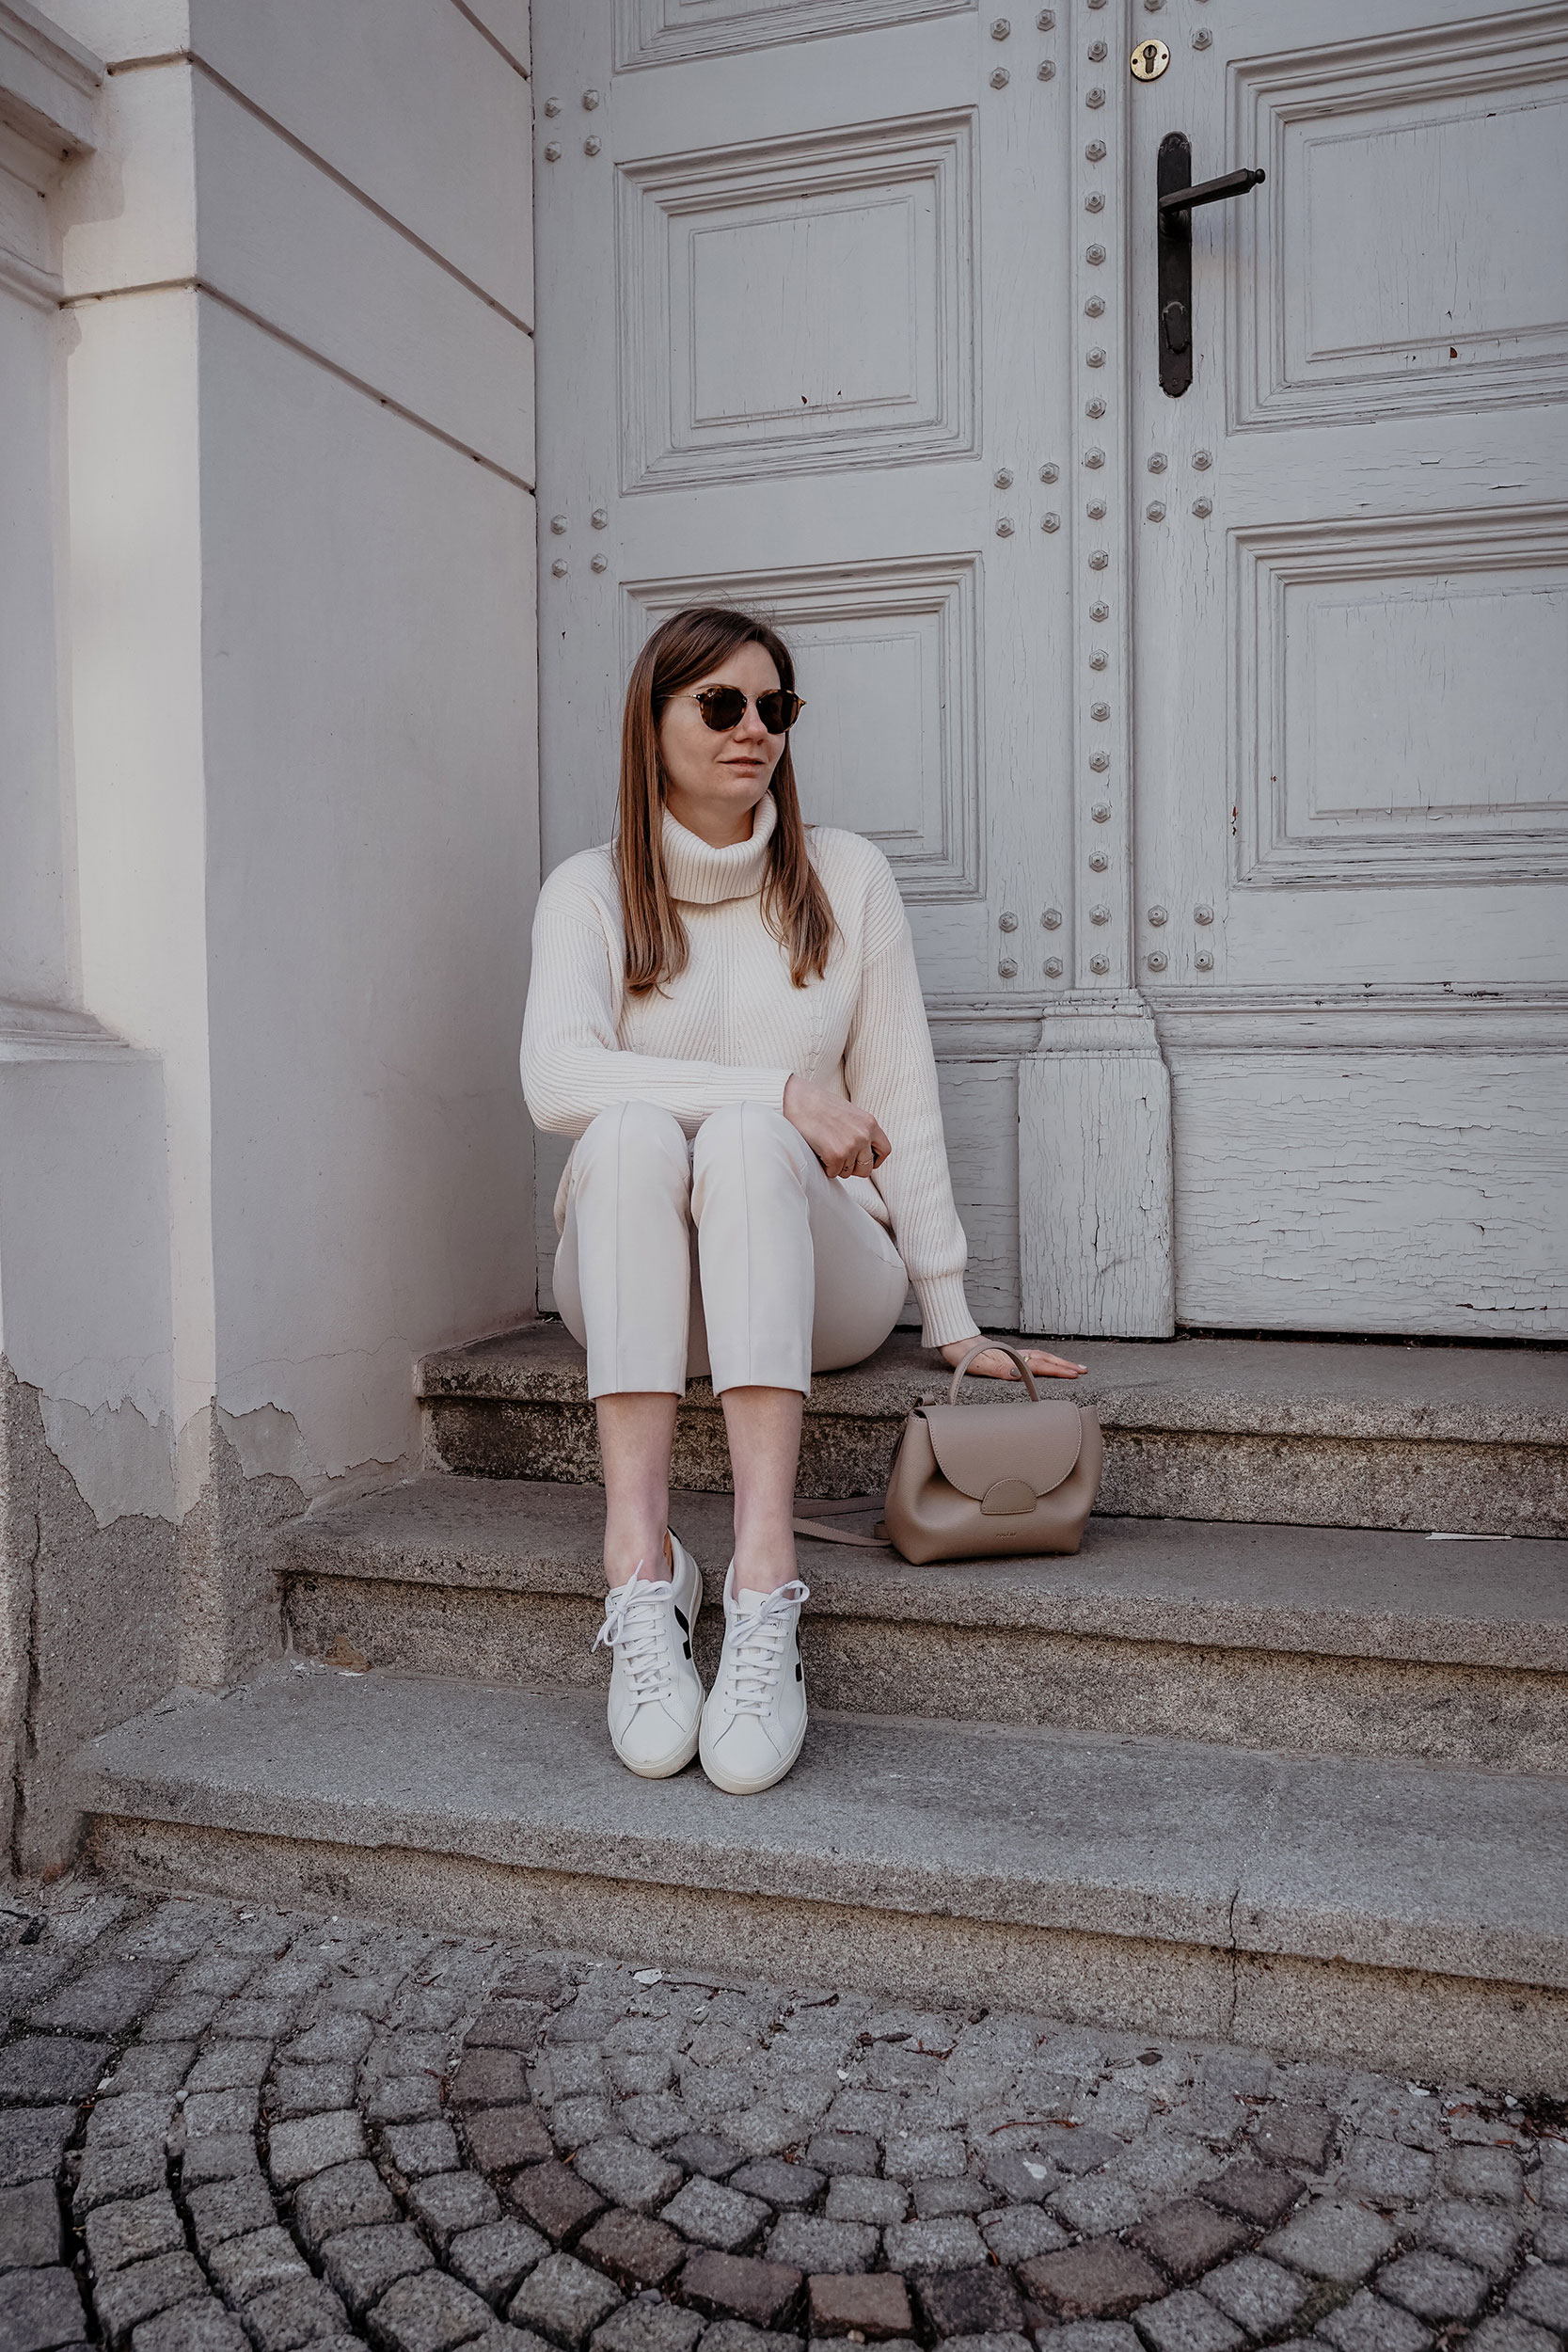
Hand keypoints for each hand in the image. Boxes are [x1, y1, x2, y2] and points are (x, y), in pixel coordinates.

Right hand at [782, 1076, 890, 1180]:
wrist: (798, 1099)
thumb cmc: (819, 1104)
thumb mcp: (850, 1114)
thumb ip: (860, 1130)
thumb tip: (863, 1152)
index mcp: (870, 1123)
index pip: (885, 1150)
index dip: (874, 1160)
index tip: (863, 1160)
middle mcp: (864, 1135)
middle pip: (867, 1168)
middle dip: (853, 1168)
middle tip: (840, 1160)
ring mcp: (850, 1146)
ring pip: (848, 1172)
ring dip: (837, 1166)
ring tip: (826, 1149)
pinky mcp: (835, 1154)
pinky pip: (833, 1173)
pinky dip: (825, 1167)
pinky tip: (819, 1152)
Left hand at [940, 1339, 1086, 1380]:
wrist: (952, 1339)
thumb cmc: (962, 1354)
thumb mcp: (978, 1364)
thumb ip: (999, 1370)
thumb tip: (1018, 1375)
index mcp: (1010, 1359)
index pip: (1039, 1366)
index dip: (1057, 1371)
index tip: (1074, 1375)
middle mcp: (1014, 1356)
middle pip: (1045, 1360)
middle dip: (1065, 1366)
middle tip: (1083, 1371)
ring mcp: (1012, 1354)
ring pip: (1041, 1357)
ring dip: (1059, 1363)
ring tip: (1074, 1367)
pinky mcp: (1008, 1354)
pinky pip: (1033, 1357)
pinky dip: (1047, 1360)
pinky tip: (1051, 1363)